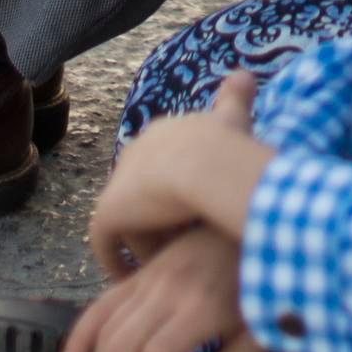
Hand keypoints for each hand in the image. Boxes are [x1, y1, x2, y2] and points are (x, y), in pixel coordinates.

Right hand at [58, 226, 262, 351]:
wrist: (260, 220)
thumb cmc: (266, 285)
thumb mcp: (263, 333)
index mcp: (201, 306)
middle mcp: (167, 289)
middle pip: (121, 347)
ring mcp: (149, 277)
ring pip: (105, 330)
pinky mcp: (140, 273)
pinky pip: (99, 306)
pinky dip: (79, 339)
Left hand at [89, 86, 272, 275]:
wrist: (207, 164)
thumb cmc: (228, 145)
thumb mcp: (235, 119)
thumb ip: (237, 98)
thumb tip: (245, 73)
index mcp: (163, 134)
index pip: (164, 166)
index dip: (179, 192)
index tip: (193, 214)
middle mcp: (135, 154)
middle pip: (145, 195)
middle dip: (161, 219)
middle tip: (184, 246)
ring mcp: (119, 183)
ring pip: (130, 220)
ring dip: (145, 242)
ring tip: (166, 267)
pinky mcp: (109, 212)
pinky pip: (106, 242)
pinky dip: (115, 260)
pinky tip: (130, 278)